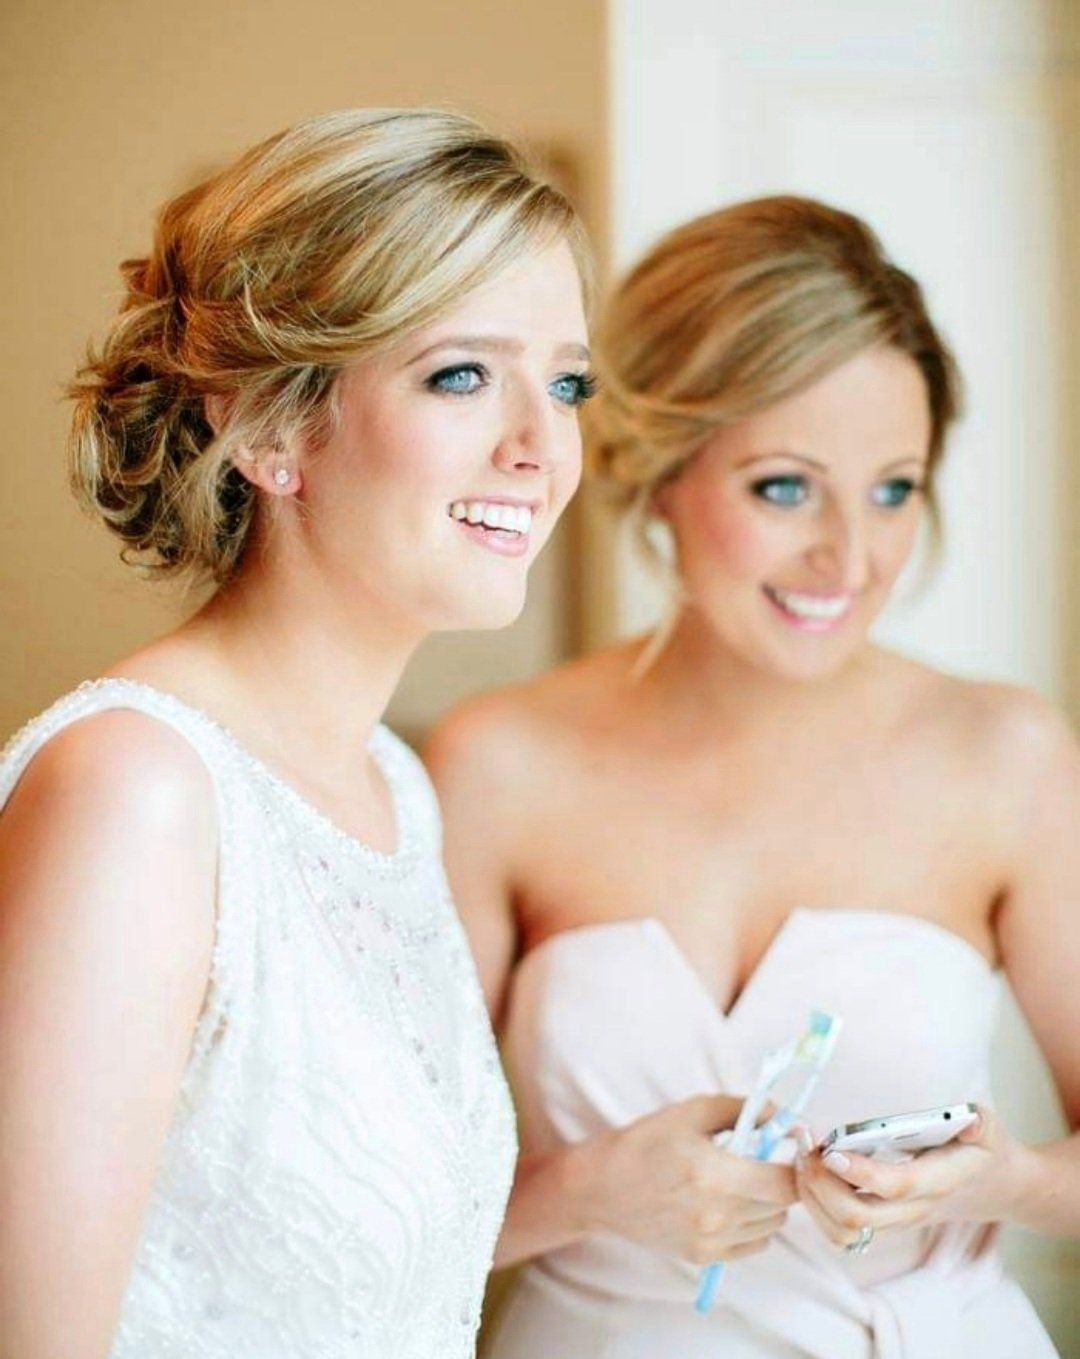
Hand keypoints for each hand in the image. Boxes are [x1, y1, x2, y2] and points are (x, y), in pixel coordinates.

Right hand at [579, 1094, 795, 1263]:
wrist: (602, 1186)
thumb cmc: (645, 1141)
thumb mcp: (692, 1111)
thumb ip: (743, 1109)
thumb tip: (784, 1116)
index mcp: (715, 1173)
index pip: (786, 1182)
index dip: (796, 1166)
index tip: (790, 1152)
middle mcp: (716, 1214)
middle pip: (783, 1205)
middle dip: (780, 1180)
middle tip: (762, 1161)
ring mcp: (710, 1240)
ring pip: (772, 1225)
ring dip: (767, 1203)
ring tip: (741, 1182)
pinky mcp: (703, 1257)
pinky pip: (754, 1244)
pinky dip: (753, 1225)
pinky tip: (730, 1204)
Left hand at [794, 1106, 1025, 1250]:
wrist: (989, 1186)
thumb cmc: (980, 1149)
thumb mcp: (986, 1126)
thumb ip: (977, 1122)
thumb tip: (965, 1122)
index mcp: (938, 1181)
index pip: (896, 1186)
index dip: (860, 1172)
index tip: (831, 1149)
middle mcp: (913, 1210)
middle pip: (857, 1217)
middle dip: (821, 1182)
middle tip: (806, 1145)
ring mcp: (895, 1222)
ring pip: (841, 1231)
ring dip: (812, 1196)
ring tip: (803, 1157)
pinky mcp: (879, 1224)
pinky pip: (839, 1233)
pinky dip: (815, 1206)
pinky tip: (811, 1173)